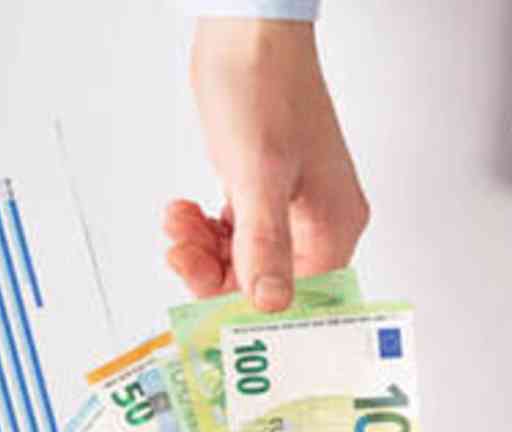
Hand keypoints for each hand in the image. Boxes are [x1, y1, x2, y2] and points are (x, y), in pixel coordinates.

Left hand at [167, 19, 369, 311]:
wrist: (248, 33)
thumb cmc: (265, 88)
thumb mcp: (258, 174)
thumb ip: (264, 244)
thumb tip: (269, 303)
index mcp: (332, 224)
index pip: (299, 299)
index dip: (253, 312)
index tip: (212, 317)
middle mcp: (318, 221)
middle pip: (267, 282)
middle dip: (216, 275)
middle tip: (181, 257)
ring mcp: (292, 204)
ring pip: (245, 258)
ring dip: (203, 251)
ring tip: (179, 225)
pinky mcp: (266, 187)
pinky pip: (236, 231)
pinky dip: (206, 229)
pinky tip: (186, 212)